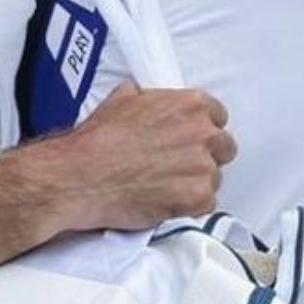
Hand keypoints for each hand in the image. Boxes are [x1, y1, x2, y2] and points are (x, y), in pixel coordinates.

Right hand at [40, 82, 236, 232]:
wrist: (80, 175)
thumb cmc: (98, 139)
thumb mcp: (123, 99)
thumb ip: (149, 98)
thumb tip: (147, 99)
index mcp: (191, 104)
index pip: (218, 117)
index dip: (203, 130)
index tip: (190, 141)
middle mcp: (203, 132)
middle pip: (223, 147)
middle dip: (204, 156)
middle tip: (178, 166)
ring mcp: (202, 165)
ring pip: (214, 177)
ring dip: (195, 182)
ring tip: (165, 186)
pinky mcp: (196, 197)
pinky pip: (207, 203)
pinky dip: (190, 206)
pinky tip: (167, 201)